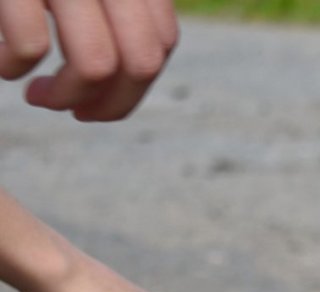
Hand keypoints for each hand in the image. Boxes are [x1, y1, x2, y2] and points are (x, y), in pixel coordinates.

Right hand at [0, 0, 178, 120]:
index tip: (101, 101)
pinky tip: (2, 64)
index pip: (161, 42)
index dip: (135, 85)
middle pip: (141, 62)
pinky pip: (31, 46)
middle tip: (75, 111)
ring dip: (65, 96)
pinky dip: (12, 68)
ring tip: (38, 95)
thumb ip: (113, 5)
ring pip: (96, 64)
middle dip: (112, 104)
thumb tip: (129, 71)